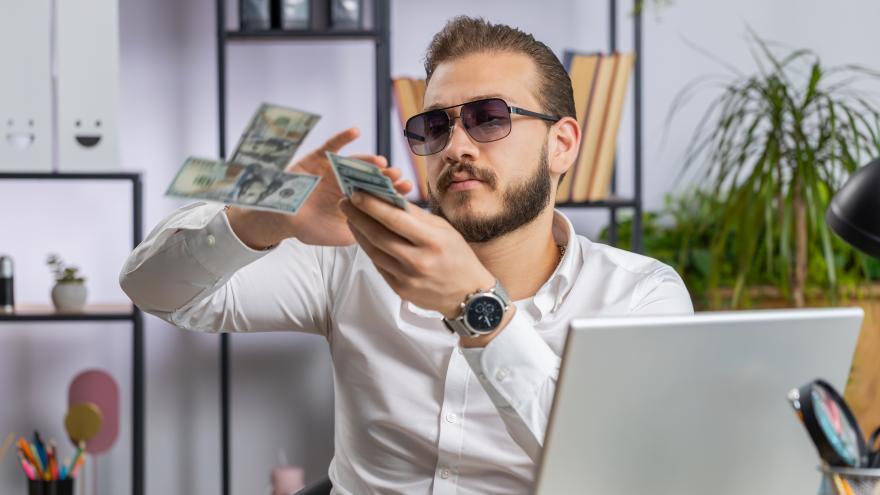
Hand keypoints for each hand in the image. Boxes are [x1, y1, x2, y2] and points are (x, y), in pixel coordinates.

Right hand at [227, 128, 412, 247]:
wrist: (280, 219)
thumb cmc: (310, 228)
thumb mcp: (340, 236)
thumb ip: (361, 233)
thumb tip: (386, 232)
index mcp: (356, 200)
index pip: (378, 194)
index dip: (393, 191)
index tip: (406, 189)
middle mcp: (349, 183)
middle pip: (371, 176)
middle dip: (385, 175)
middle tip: (396, 174)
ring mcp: (334, 170)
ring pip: (354, 162)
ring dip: (368, 160)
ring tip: (380, 161)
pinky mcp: (318, 159)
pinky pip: (331, 146)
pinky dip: (343, 137)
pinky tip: (356, 131)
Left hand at [338, 191, 495, 318]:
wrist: (468, 295)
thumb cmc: (457, 255)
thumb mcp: (443, 229)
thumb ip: (415, 215)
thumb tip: (388, 197)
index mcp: (433, 241)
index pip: (396, 220)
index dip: (373, 206)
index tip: (356, 193)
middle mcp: (419, 261)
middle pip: (379, 236)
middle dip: (358, 217)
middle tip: (345, 202)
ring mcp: (407, 279)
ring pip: (374, 252)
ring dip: (359, 233)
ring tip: (351, 217)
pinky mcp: (400, 290)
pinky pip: (379, 266)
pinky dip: (370, 249)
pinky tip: (364, 237)